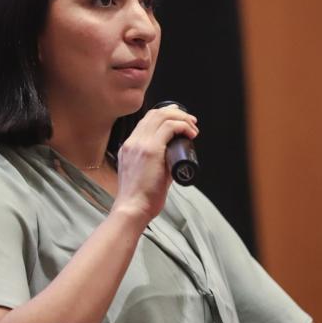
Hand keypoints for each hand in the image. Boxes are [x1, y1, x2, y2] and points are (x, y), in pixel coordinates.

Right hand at [112, 104, 197, 224]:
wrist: (132, 209)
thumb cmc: (140, 198)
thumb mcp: (145, 174)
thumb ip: (157, 163)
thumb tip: (174, 158)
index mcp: (128, 147)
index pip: (146, 121)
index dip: (165, 115)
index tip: (179, 119)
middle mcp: (132, 142)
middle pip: (155, 114)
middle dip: (176, 113)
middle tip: (190, 122)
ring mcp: (140, 144)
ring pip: (162, 116)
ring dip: (182, 118)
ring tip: (193, 128)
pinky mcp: (151, 151)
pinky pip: (169, 127)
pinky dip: (183, 126)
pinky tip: (190, 134)